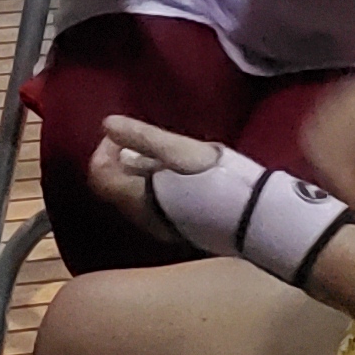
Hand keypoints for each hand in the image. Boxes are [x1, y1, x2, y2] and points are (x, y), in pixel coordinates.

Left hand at [91, 112, 353, 282]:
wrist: (255, 219)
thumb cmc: (216, 180)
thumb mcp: (179, 151)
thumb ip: (142, 137)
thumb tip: (107, 123)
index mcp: (136, 198)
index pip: (98, 175)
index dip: (103, 151)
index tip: (121, 133)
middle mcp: (142, 218)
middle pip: (114, 188)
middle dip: (120, 160)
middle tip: (140, 139)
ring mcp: (161, 228)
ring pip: (134, 198)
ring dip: (138, 173)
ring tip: (162, 152)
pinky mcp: (181, 231)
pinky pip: (153, 206)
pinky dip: (153, 186)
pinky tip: (178, 173)